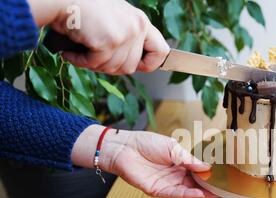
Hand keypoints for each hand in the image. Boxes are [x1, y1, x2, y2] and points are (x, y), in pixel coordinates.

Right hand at [28, 0, 168, 73]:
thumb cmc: (83, 8)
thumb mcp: (115, 19)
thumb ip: (128, 38)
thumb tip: (132, 64)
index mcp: (141, 21)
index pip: (161, 52)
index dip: (150, 64)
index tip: (137, 66)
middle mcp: (137, 27)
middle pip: (130, 67)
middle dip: (109, 66)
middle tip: (93, 57)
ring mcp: (124, 34)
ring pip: (113, 68)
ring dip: (93, 64)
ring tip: (81, 51)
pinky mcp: (109, 41)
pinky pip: (96, 64)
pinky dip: (80, 61)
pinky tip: (71, 52)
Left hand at [72, 125, 215, 197]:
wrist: (124, 147)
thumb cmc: (146, 143)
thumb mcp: (173, 148)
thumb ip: (188, 159)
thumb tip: (206, 167)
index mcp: (179, 163)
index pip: (197, 171)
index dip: (208, 175)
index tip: (221, 177)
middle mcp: (174, 175)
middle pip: (194, 183)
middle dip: (207, 186)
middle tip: (223, 188)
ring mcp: (166, 184)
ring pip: (187, 191)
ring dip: (201, 193)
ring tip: (215, 193)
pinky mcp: (157, 190)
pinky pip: (174, 194)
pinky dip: (188, 195)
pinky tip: (199, 195)